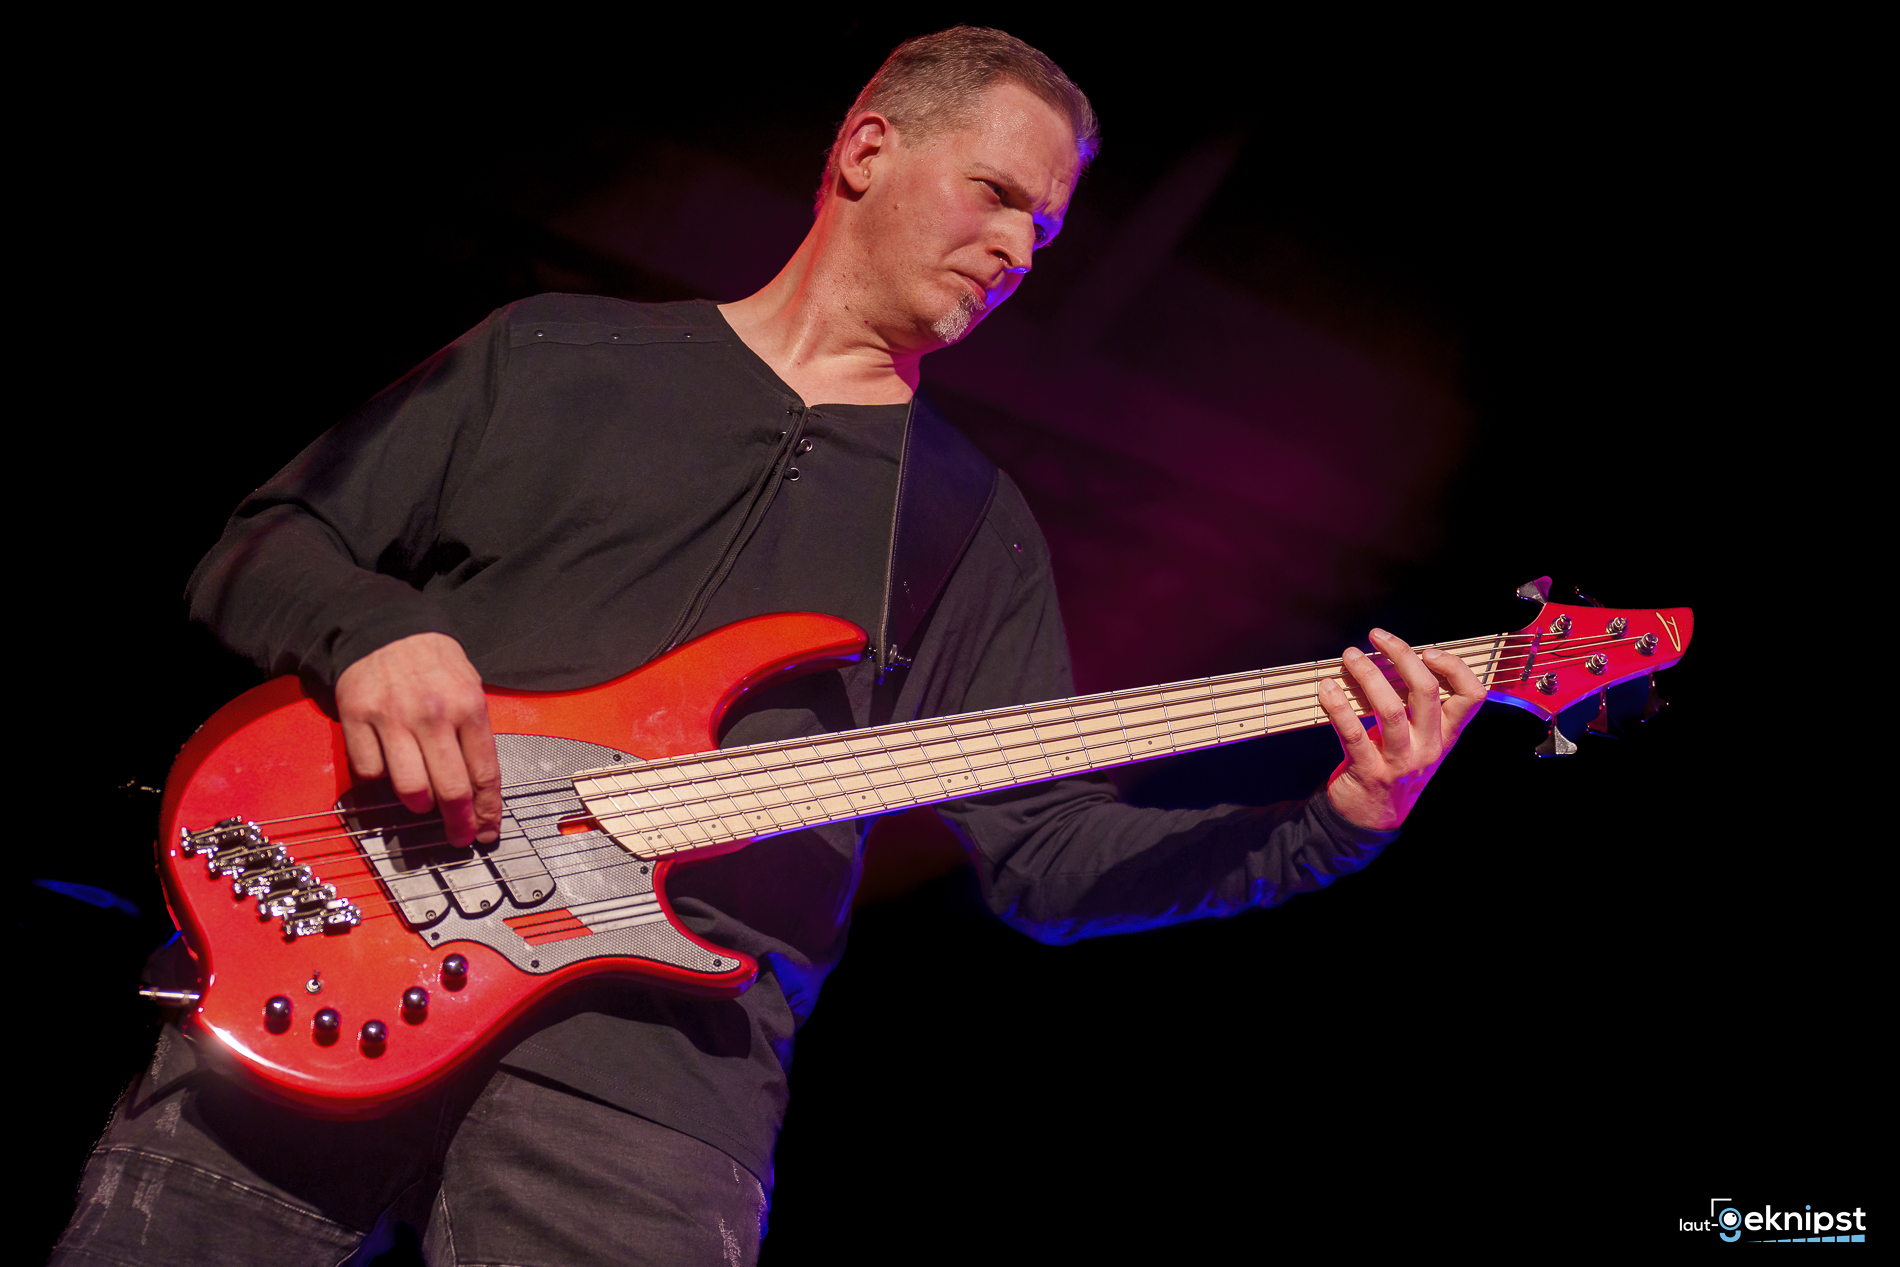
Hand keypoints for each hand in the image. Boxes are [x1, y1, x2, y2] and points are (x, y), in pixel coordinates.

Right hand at [334, 632, 501, 846]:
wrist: (386, 628)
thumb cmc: (434, 664)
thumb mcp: (470, 689)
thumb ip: (474, 736)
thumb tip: (480, 791)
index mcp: (468, 707)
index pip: (484, 774)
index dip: (487, 810)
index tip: (486, 831)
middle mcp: (432, 715)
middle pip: (449, 790)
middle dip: (458, 823)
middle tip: (458, 836)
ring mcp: (392, 718)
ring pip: (409, 788)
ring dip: (419, 805)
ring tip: (423, 800)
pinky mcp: (357, 718)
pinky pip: (370, 772)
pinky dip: (380, 780)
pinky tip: (390, 769)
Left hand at [1319, 627, 1485, 830]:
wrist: (1374, 818)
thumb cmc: (1396, 767)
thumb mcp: (1422, 741)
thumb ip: (1420, 707)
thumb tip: (1403, 656)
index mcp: (1445, 735)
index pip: (1472, 697)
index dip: (1454, 668)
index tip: (1428, 651)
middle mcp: (1428, 747)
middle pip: (1426, 692)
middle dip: (1402, 656)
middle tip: (1378, 637)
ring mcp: (1400, 761)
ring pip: (1390, 709)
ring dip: (1367, 676)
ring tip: (1351, 656)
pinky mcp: (1369, 771)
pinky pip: (1353, 733)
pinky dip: (1338, 706)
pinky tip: (1327, 688)